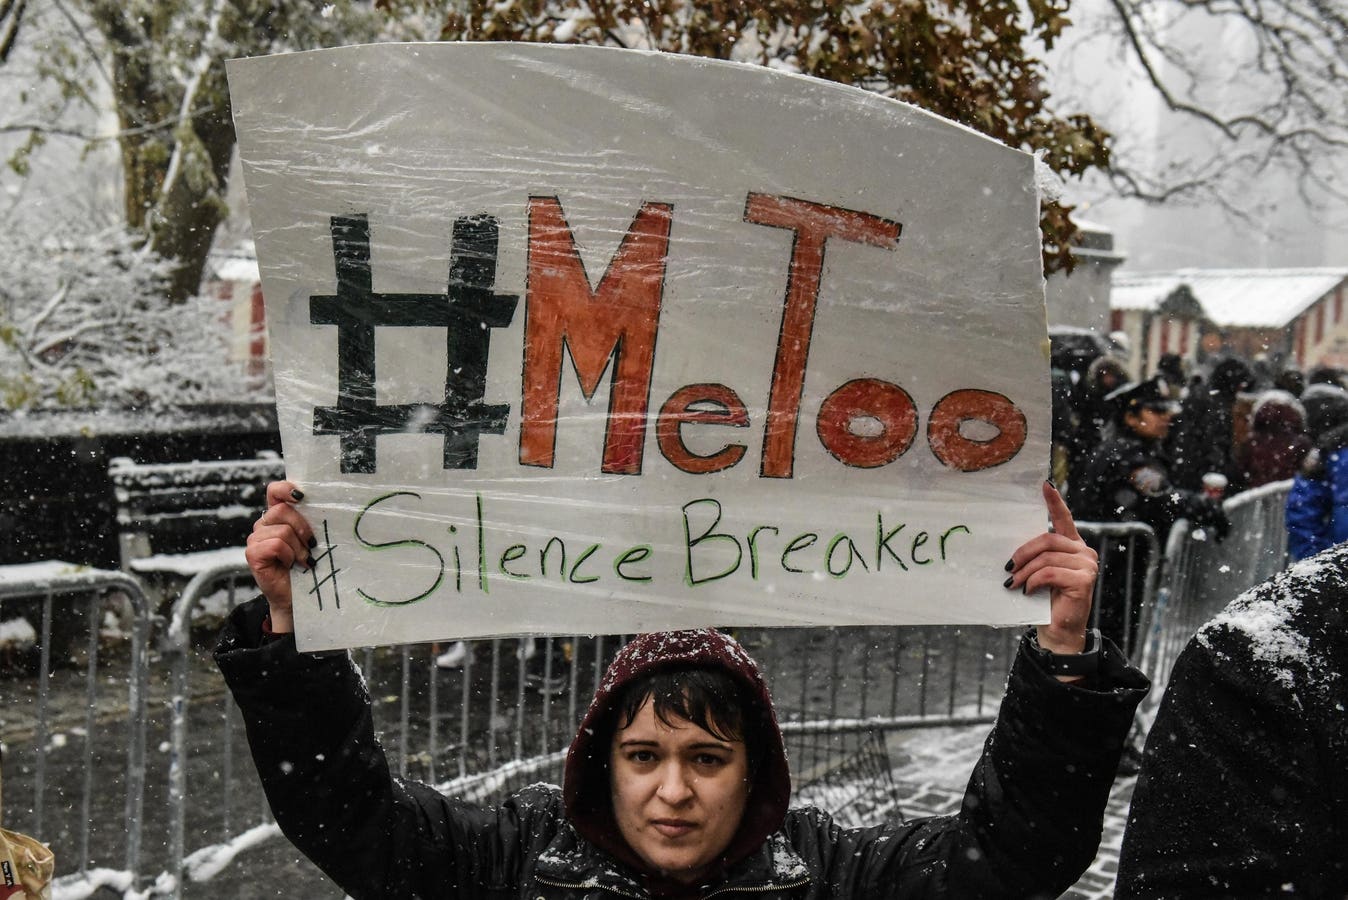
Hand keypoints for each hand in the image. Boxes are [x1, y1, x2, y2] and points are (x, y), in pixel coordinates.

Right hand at [244, 480, 314, 633]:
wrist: (298, 597)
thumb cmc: (309, 566)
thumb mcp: (312, 539)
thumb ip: (311, 520)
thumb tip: (328, 504)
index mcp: (278, 516)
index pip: (275, 491)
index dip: (286, 489)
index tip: (302, 497)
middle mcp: (264, 524)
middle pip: (283, 510)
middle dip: (303, 528)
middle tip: (311, 545)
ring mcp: (255, 539)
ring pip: (282, 531)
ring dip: (298, 548)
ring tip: (302, 560)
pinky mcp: (252, 554)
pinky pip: (276, 545)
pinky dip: (289, 556)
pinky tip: (291, 565)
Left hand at [1005, 481, 1096, 656]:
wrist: (1058, 631)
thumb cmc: (1044, 601)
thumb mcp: (1038, 573)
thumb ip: (1035, 557)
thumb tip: (1011, 549)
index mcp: (1072, 546)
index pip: (1064, 519)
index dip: (1054, 501)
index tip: (1045, 485)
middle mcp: (1083, 552)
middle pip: (1048, 539)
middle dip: (1023, 552)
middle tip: (1008, 568)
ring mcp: (1087, 565)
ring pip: (1046, 557)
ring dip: (1025, 571)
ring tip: (1013, 583)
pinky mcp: (1084, 580)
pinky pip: (1050, 572)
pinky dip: (1034, 581)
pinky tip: (1028, 591)